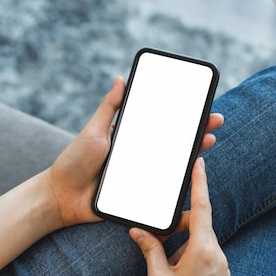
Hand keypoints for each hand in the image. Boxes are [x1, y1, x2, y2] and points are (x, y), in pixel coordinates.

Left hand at [43, 77, 224, 229]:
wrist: (61, 197)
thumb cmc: (73, 161)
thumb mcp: (93, 131)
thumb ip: (108, 107)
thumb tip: (120, 78)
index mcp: (129, 137)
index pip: (160, 123)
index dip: (179, 115)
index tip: (198, 105)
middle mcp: (139, 154)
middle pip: (172, 142)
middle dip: (195, 131)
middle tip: (214, 121)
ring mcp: (140, 175)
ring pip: (172, 165)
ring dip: (193, 154)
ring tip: (208, 141)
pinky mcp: (138, 194)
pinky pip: (161, 189)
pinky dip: (179, 183)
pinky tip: (193, 174)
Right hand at [130, 158, 230, 275]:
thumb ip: (150, 250)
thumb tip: (138, 232)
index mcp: (202, 250)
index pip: (202, 207)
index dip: (200, 183)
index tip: (199, 164)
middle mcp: (217, 254)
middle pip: (199, 224)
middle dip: (179, 225)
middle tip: (159, 239)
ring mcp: (223, 265)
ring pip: (202, 240)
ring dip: (183, 243)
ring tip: (167, 266)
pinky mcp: (223, 275)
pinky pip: (207, 254)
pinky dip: (191, 254)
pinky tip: (178, 274)